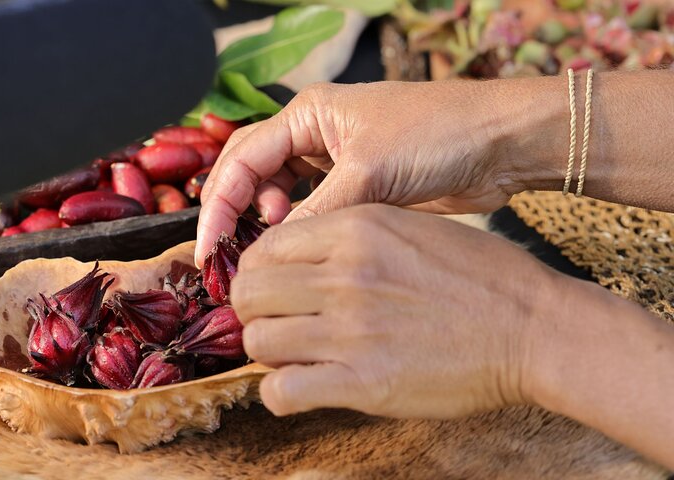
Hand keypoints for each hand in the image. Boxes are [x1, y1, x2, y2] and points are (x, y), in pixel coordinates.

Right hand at [195, 80, 541, 266]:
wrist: (501, 143)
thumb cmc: (439, 135)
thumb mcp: (370, 172)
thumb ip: (318, 212)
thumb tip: (277, 251)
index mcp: (310, 114)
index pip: (243, 157)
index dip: (219, 203)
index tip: (210, 246)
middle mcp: (318, 134)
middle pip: (255, 173)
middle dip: (239, 211)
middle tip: (233, 255)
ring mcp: (339, 160)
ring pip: (284, 194)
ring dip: (274, 223)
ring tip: (280, 248)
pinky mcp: (362, 186)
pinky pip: (317, 210)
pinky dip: (306, 230)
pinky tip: (308, 249)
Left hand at [230, 204, 558, 417]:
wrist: (534, 328)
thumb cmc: (482, 276)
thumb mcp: (412, 228)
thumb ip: (351, 236)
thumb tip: (302, 257)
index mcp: (356, 228)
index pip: (265, 247)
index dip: (256, 271)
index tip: (268, 288)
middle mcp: (345, 274)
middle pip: (250, 293)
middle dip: (253, 310)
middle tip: (275, 321)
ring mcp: (352, 329)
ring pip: (259, 340)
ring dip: (268, 351)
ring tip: (292, 354)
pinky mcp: (364, 382)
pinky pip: (281, 391)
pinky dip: (279, 393)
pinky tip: (300, 386)